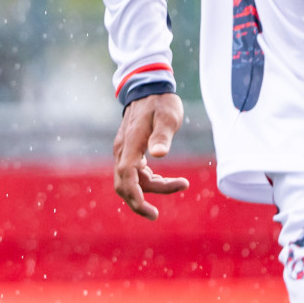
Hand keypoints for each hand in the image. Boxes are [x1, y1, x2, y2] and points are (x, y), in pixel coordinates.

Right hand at [113, 92, 189, 219]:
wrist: (147, 88)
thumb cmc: (160, 103)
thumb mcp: (168, 117)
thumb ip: (162, 136)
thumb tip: (158, 155)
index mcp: (130, 144)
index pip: (126, 177)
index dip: (135, 197)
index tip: (151, 211)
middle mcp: (122, 150)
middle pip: (123, 184)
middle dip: (137, 202)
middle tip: (156, 214)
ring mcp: (124, 150)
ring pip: (131, 180)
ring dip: (152, 188)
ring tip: (181, 183)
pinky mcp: (129, 150)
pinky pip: (134, 173)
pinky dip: (149, 181)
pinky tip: (167, 179)